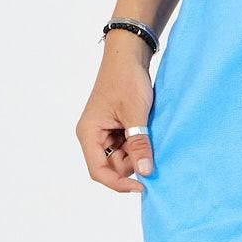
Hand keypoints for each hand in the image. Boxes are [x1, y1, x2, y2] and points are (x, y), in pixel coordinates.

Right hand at [75, 37, 154, 191]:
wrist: (129, 56)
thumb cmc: (126, 79)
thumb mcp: (136, 113)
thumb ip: (139, 143)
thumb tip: (145, 172)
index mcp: (89, 133)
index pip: (99, 171)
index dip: (119, 183)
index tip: (143, 186)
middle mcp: (94, 136)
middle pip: (113, 166)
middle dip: (134, 162)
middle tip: (152, 147)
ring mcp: (105, 133)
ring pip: (123, 157)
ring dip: (139, 152)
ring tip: (151, 134)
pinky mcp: (117, 129)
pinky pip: (128, 146)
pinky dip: (141, 144)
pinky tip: (150, 132)